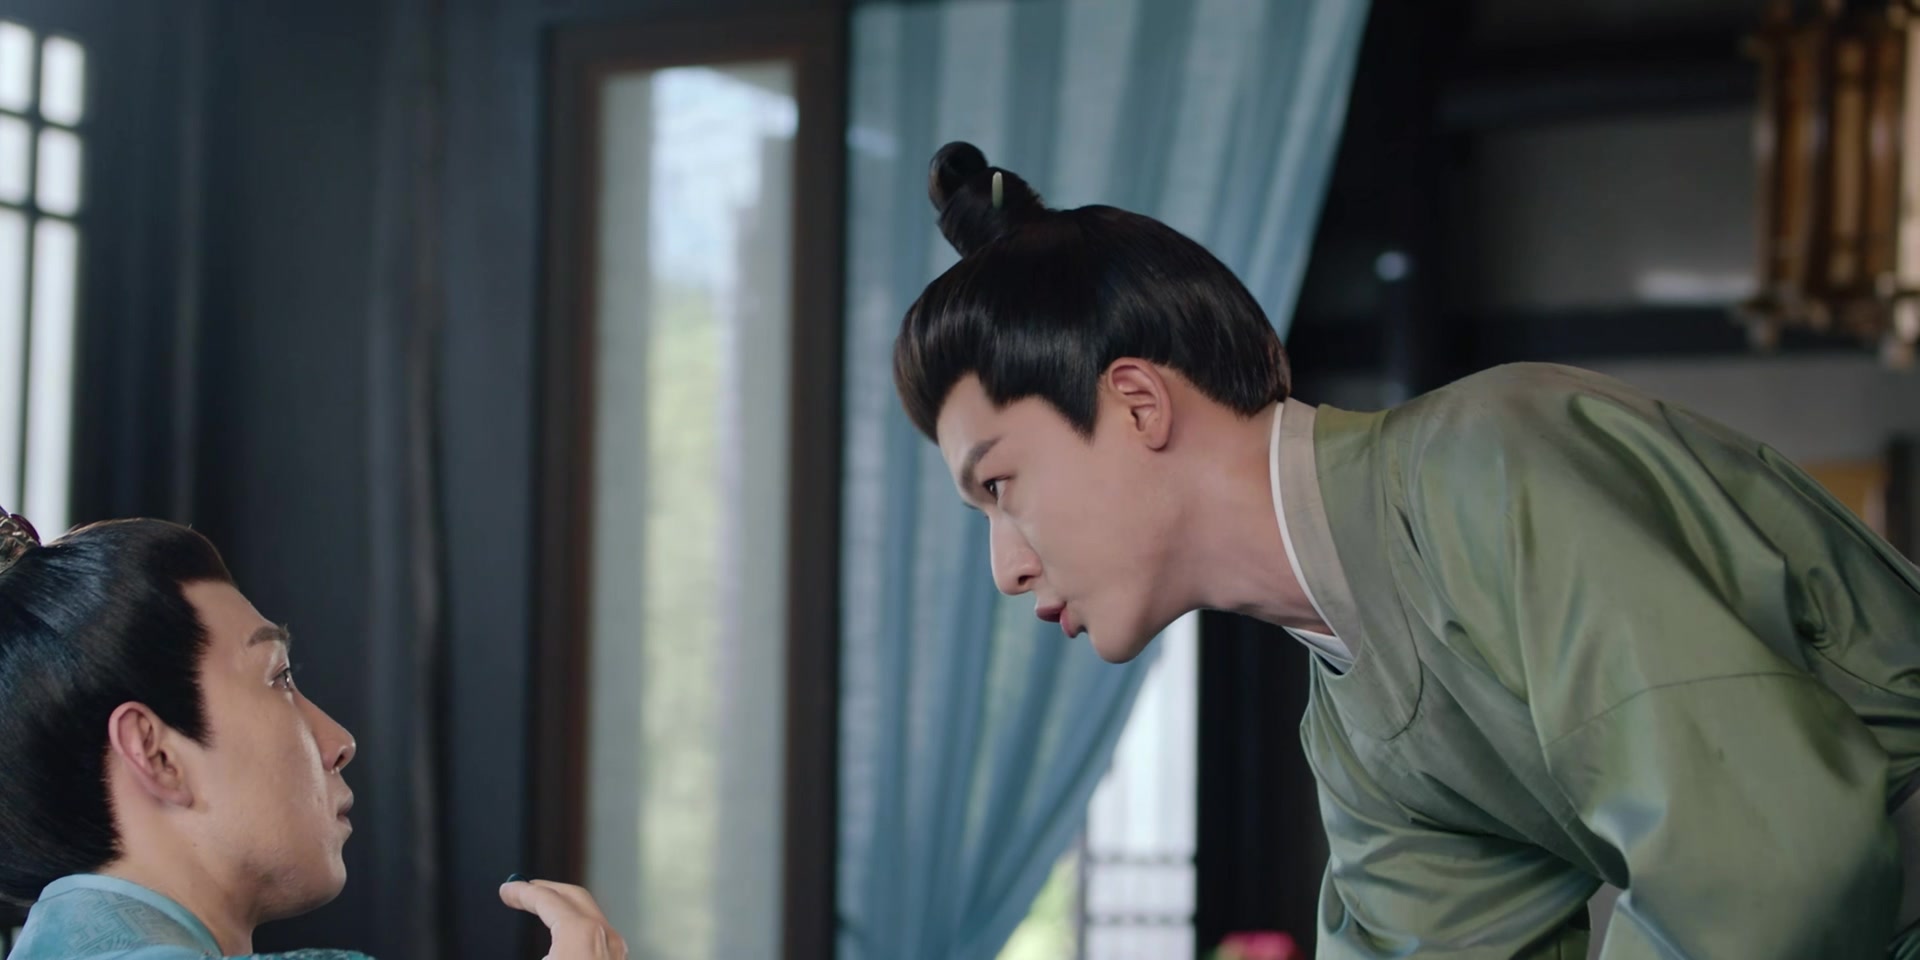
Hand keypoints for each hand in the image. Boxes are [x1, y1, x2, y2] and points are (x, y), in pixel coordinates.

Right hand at [499, 878, 627, 959]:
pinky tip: (565, 936)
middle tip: (524, 890)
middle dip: (546, 889)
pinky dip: (577, 925)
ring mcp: (617, 949)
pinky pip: (597, 934)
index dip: (522, 892)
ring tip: (543, 909)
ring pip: (589, 915)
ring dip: (563, 907)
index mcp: (581, 933)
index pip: (547, 898)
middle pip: (573, 897)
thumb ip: (521, 948)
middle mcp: (605, 936)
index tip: (508, 889)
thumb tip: (521, 944)